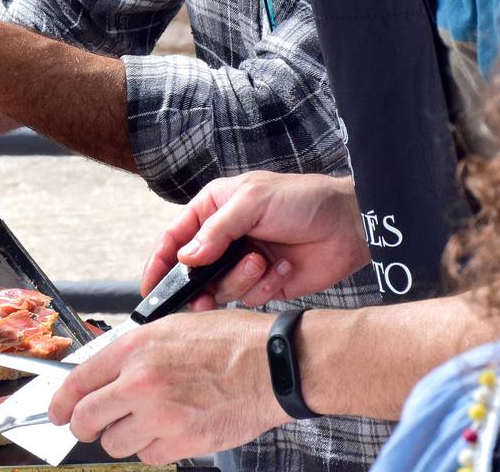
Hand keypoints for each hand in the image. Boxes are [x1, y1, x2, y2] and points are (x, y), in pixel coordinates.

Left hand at [48, 310, 286, 464]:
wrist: (273, 364)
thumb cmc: (233, 341)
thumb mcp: (174, 327)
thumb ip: (136, 352)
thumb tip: (108, 374)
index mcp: (136, 348)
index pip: (78, 381)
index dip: (61, 401)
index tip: (57, 411)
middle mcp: (142, 382)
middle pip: (88, 418)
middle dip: (83, 426)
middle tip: (88, 425)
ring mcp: (161, 415)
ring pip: (116, 443)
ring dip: (123, 437)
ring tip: (143, 422)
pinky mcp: (182, 442)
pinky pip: (149, 456)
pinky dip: (153, 449)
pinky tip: (168, 431)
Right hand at [141, 171, 368, 308]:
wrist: (349, 227)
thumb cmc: (303, 200)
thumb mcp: (254, 201)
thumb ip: (217, 229)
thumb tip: (186, 257)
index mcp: (214, 210)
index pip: (175, 237)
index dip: (159, 262)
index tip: (150, 287)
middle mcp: (224, 238)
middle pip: (192, 271)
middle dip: (197, 284)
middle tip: (201, 296)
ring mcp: (243, 262)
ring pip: (219, 288)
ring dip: (240, 280)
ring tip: (262, 262)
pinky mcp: (264, 284)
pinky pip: (248, 298)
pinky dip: (264, 286)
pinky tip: (283, 269)